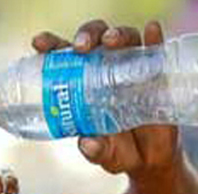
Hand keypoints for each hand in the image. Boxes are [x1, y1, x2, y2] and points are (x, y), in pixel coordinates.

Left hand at [32, 20, 181, 178]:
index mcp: (80, 84)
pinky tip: (151, 31)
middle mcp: (105, 69)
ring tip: (111, 42)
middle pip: (94, 40)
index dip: (50, 44)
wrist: (149, 158)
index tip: (40, 44)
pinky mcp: (157, 74)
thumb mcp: (105, 154)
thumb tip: (88, 144)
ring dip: (116, 35)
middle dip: (86, 36)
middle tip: (81, 48)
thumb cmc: (117, 150)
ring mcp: (132, 69)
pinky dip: (153, 39)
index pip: (63, 56)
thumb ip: (95, 151)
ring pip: (124, 40)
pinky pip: (156, 51)